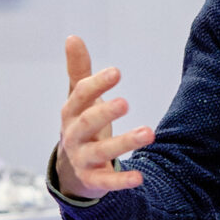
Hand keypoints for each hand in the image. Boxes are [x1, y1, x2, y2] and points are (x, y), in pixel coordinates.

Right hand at [58, 36, 151, 196]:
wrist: (71, 167)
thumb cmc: (82, 124)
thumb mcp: (79, 98)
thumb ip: (78, 70)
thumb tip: (72, 37)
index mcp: (71, 112)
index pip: (80, 96)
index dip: (97, 84)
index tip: (117, 72)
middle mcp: (74, 135)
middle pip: (87, 123)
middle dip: (105, 113)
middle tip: (126, 102)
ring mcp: (82, 159)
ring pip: (100, 152)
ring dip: (124, 143)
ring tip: (149, 132)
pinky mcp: (93, 179)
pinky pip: (106, 182)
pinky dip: (121, 181)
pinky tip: (139, 177)